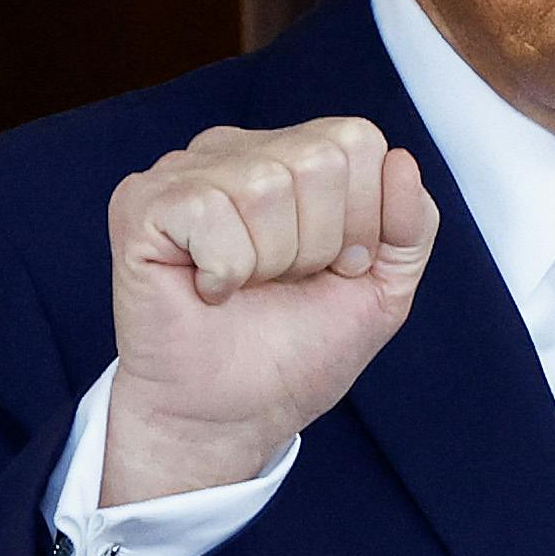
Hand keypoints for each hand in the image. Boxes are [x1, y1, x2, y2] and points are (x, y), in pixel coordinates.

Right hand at [99, 118, 439, 503]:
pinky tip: (207, 289)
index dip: (363, 219)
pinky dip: (223, 271)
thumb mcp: (382, 288)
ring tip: (245, 287)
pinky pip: (210, 211)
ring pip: (266, 186)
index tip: (334, 269)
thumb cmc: (294, 352)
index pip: (358, 140)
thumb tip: (402, 161)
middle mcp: (236, 150)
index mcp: (292, 155)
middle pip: (320, 159)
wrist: (231, 416)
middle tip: (285, 283)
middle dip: (319, 243)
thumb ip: (413, 225)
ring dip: (270, 262)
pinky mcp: (141, 203)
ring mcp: (183, 171)